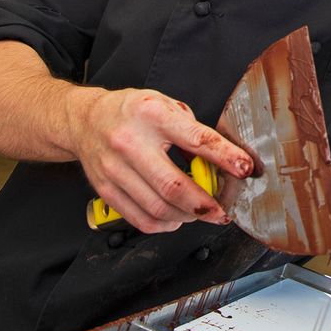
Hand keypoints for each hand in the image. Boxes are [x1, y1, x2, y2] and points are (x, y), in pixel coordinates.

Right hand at [68, 87, 253, 233]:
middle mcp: (130, 143)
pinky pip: (139, 218)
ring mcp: (115, 169)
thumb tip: (220, 160)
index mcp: (153, 116)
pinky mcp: (105, 189)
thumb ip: (192, 130)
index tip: (244, 168)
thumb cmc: (131, 112)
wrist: (85, 120)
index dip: (225, 156)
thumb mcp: (166, 105)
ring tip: (201, 214)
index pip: (196, 140)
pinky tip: (176, 219)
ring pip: (157, 207)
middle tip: (222, 210)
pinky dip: (163, 225)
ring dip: (187, 217)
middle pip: (173, 185)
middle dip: (205, 204)